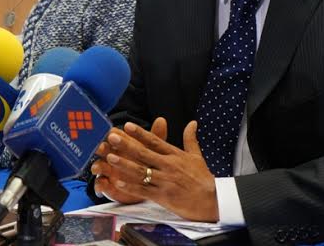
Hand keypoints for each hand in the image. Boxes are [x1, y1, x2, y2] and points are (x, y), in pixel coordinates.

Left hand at [92, 118, 218, 221]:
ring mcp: (165, 181)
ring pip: (141, 172)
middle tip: (111, 137)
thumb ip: (190, 139)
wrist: (213, 200)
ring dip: (124, 165)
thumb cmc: (204, 179)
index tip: (127, 126)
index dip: (140, 133)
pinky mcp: (164, 196)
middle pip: (144, 153)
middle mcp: (168, 166)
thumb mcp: (197, 156)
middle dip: (126, 145)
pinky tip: (118, 182)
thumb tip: (192, 122)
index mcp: (175, 155)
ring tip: (110, 158)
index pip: (155, 141)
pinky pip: (144, 190)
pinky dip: (131, 187)